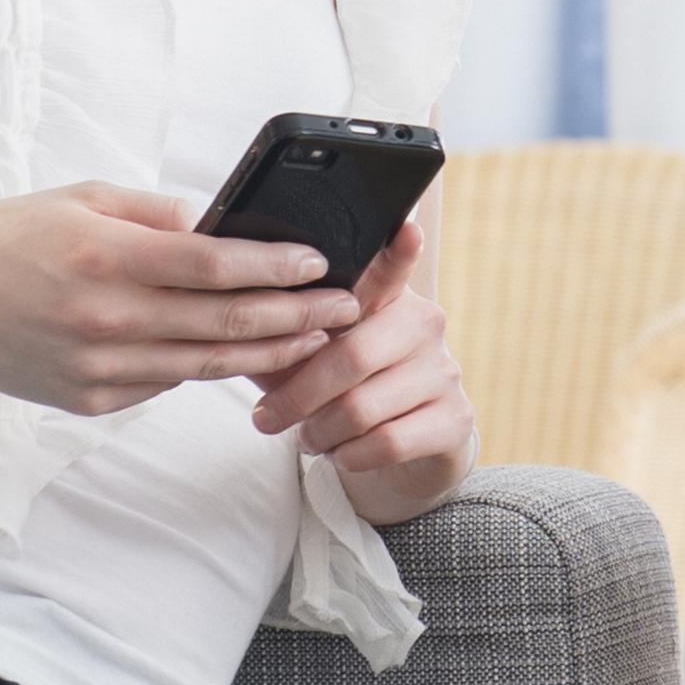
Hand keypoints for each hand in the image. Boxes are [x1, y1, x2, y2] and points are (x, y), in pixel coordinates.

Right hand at [0, 184, 363, 415]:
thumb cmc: (6, 240)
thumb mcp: (78, 198)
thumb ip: (153, 212)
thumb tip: (219, 224)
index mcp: (105, 254)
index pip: (212, 265)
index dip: (274, 266)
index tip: (320, 262)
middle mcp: (106, 316)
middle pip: (223, 322)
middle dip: (296, 315)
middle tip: (345, 307)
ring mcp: (98, 366)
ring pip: (205, 365)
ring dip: (268, 352)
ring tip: (314, 337)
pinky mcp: (90, 399)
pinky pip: (165, 385)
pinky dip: (205, 369)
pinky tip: (242, 356)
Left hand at [251, 218, 476, 524]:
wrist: (403, 451)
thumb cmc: (342, 391)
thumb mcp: (306, 359)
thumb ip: (280, 337)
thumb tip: (230, 315)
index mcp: (386, 300)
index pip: (391, 269)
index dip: (399, 251)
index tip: (405, 227)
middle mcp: (423, 326)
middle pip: (351, 357)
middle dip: (297, 396)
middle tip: (267, 418)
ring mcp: (444, 371)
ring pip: (362, 407)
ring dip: (320, 433)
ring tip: (308, 437)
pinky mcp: (455, 418)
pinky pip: (389, 442)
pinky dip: (350, 456)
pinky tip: (342, 454)